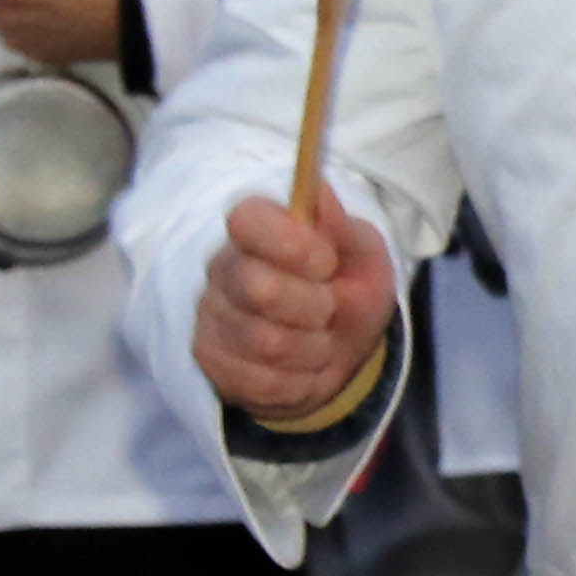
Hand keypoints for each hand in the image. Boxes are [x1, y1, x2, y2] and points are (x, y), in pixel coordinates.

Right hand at [191, 184, 396, 423]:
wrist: (339, 350)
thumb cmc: (347, 288)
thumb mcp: (363, 255)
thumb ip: (343, 228)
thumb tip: (320, 193)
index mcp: (256, 228)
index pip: (247, 220)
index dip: (292, 244)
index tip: (326, 261)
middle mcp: (223, 269)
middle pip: (260, 289)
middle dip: (315, 306)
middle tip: (329, 305)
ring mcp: (212, 318)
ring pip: (267, 343)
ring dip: (314, 347)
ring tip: (321, 339)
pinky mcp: (212, 363)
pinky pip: (263, 382)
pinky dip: (302, 381)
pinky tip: (305, 366)